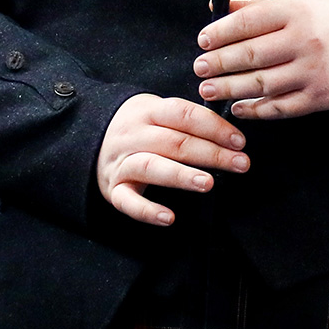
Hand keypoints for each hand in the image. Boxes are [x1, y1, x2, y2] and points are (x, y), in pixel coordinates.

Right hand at [96, 93, 249, 226]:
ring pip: (152, 166)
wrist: (88, 135)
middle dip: (212, 153)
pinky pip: (128, 201)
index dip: (214, 127)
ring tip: (208, 183)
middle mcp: (134, 135)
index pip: (184, 114)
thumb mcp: (156, 111)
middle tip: (240, 164)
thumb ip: (186, 119)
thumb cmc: (138, 127)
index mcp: (148, 111)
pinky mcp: (113, 188)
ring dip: (182, 176)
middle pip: (175, 142)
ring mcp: (121, 162)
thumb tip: (229, 133)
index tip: (239, 141)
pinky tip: (169, 217)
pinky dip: (147, 211)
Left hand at [194, 0, 328, 120]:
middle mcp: (304, 41)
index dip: (220, 33)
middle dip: (218, 63)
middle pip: (250, 55)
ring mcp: (312, 72)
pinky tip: (239, 107)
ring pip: (261, 84)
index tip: (203, 41)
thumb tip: (219, 7)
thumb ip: (260, 7)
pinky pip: (280, 107)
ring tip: (209, 89)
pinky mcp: (320, 97)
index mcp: (297, 12)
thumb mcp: (301, 1)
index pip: (248, 22)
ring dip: (229, 88)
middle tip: (199, 67)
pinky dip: (256, 109)